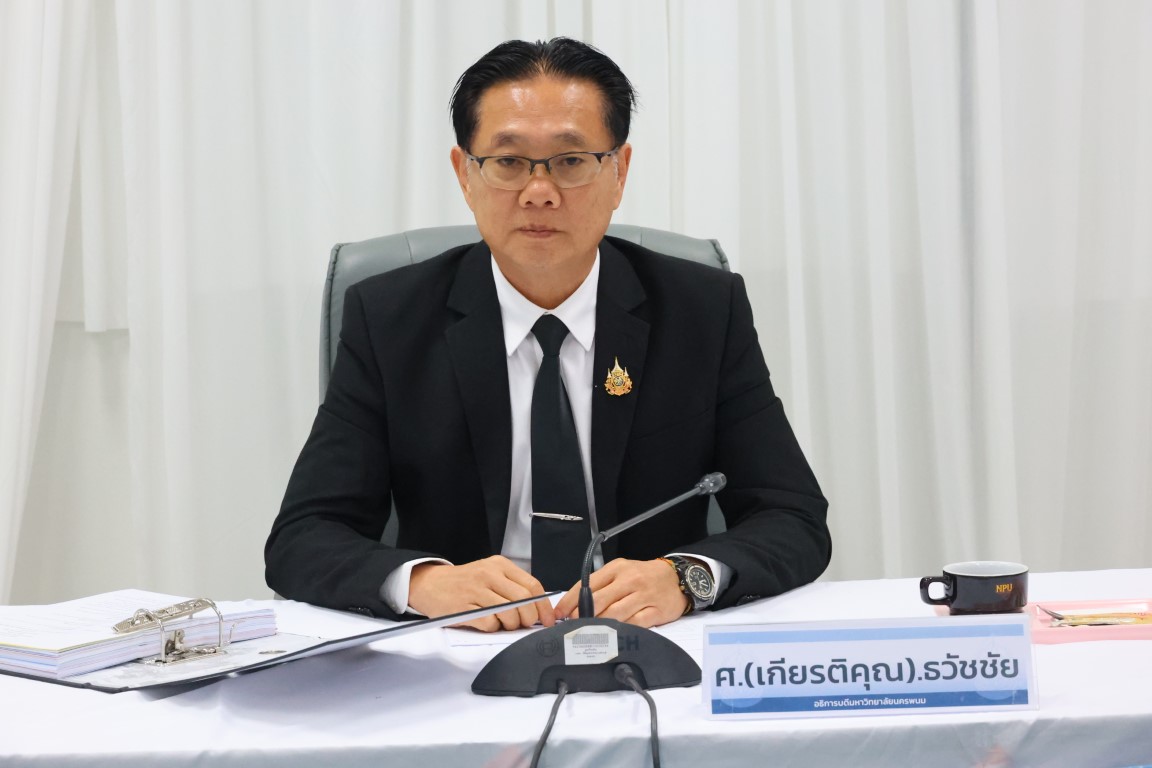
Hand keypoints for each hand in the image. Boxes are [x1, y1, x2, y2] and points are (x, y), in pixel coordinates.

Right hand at [408, 556, 555, 631]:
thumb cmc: (464, 583)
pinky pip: (489, 623)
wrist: (430, 584)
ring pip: (509, 613)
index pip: (532, 585)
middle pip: (523, 600)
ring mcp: (476, 591)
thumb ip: (512, 586)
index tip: (548, 619)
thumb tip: (537, 607)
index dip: (543, 606)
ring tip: (504, 624)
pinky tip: (486, 623)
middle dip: (529, 618)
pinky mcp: (464, 608)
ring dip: (511, 624)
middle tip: (525, 624)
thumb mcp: (490, 574)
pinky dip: (493, 628)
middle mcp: (489, 575)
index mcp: (499, 565)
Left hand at [553, 557, 689, 627]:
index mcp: (616, 569)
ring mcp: (643, 596)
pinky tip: (613, 635)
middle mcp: (629, 580)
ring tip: (588, 634)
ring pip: (614, 614)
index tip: (559, 614)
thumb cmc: (644, 576)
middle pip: (598, 601)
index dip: (570, 601)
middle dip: (581, 616)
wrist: (677, 578)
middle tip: (572, 627)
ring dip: (598, 626)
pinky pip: (635, 624)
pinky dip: (622, 631)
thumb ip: (601, 586)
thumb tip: (575, 606)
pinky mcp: (655, 611)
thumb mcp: (621, 572)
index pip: (587, 585)